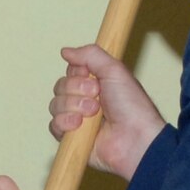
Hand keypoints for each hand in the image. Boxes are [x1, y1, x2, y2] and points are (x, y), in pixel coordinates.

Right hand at [51, 43, 164, 180]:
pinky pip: (54, 125)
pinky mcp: (71, 138)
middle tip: (97, 96)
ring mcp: (77, 120)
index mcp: (95, 84)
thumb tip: (65, 51)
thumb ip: (90, 55)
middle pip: (59, 87)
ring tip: (93, 113)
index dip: (78, 74)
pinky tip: (80, 125)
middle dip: (76, 90)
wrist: (135, 138)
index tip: (93, 78)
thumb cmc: (132, 106)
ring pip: (55, 105)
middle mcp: (84, 100)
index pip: (70, 72)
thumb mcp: (114, 70)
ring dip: (73, 106)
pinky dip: (65, 122)